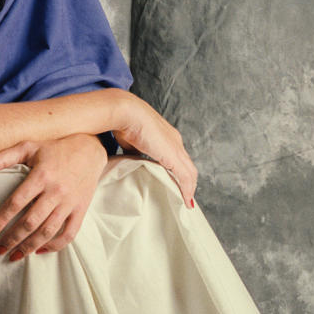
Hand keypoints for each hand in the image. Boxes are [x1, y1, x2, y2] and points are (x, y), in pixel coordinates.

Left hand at [0, 135, 109, 258]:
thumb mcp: (29, 147)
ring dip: (30, 246)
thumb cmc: (55, 149)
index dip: (2, 219)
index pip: (17, 202)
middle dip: (12, 238)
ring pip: (48, 231)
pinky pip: (69, 233)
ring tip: (15, 255)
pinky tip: (40, 250)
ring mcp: (70, 202)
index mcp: (41, 175)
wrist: (90, 150)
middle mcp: (56, 190)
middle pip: (31, 222)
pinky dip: (55, 245)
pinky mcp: (81, 210)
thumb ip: (3, 157)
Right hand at [110, 92, 197, 206]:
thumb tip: (130, 160)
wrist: (125, 113)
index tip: (175, 182)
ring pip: (190, 172)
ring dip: (189, 188)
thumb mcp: (130, 141)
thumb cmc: (123, 122)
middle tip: (185, 195)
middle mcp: (175, 141)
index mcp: (166, 136)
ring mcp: (176, 148)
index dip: (178, 171)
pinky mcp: (173, 156)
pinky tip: (186, 201)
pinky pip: (185, 177)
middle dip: (188, 181)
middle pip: (187, 165)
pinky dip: (187, 190)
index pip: (177, 156)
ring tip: (187, 201)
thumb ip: (134, 151)